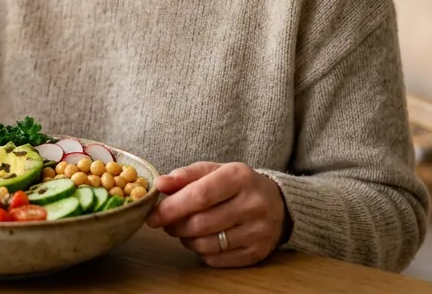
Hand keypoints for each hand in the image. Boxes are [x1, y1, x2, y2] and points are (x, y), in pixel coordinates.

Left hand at [144, 162, 288, 267]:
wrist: (279, 204)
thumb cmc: (238, 185)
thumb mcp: (215, 171)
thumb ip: (186, 175)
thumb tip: (159, 184)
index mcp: (239, 177)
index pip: (200, 195)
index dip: (171, 208)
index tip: (152, 215)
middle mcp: (252, 204)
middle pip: (200, 223)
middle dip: (175, 225)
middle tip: (166, 223)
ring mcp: (257, 231)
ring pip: (206, 244)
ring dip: (186, 239)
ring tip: (185, 229)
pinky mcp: (257, 252)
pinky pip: (216, 259)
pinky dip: (201, 251)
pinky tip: (202, 239)